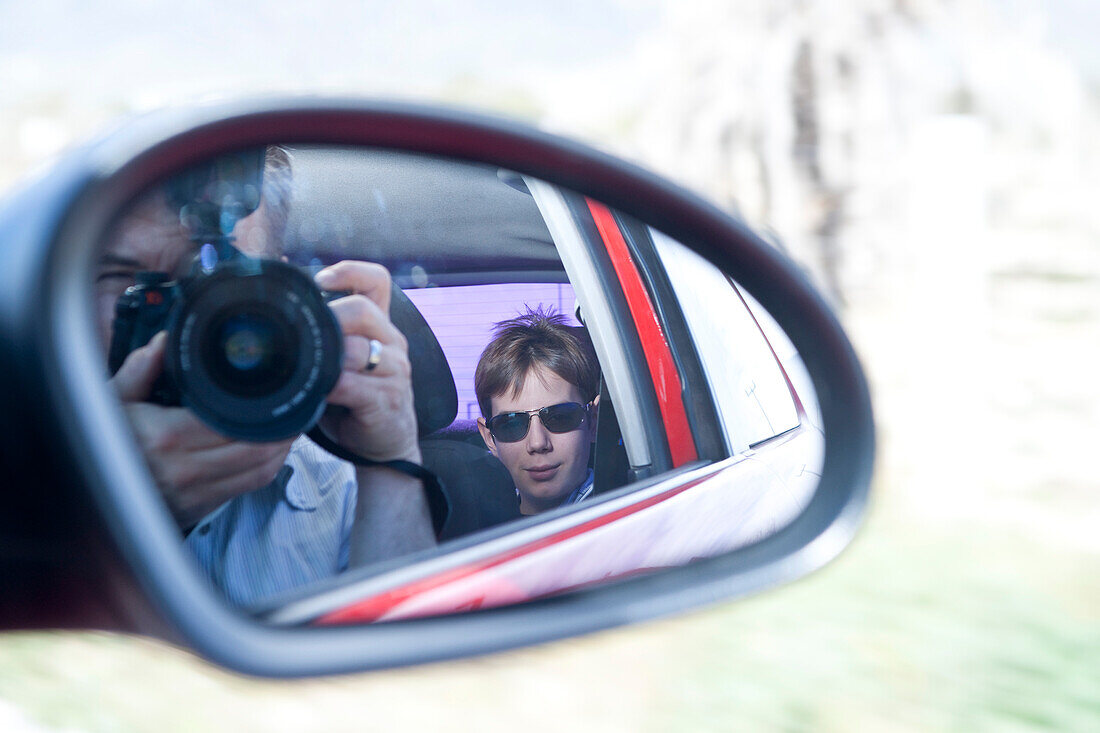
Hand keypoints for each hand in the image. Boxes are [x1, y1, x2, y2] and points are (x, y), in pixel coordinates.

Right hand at [110, 331, 293, 527]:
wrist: (89, 493)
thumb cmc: (104, 445)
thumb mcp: (111, 400)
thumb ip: (139, 370)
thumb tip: (164, 344)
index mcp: (166, 437)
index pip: (234, 424)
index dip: (265, 413)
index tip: (277, 397)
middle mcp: (184, 469)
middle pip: (256, 450)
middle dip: (281, 431)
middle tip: (290, 412)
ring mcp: (195, 493)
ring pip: (259, 472)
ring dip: (279, 451)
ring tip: (284, 429)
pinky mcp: (201, 507)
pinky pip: (248, 488)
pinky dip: (266, 468)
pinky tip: (268, 451)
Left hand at [315, 261, 420, 463]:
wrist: (385, 447)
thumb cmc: (356, 402)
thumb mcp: (344, 363)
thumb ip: (326, 340)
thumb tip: (277, 323)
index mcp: (381, 328)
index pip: (376, 281)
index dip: (349, 271)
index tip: (321, 281)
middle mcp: (393, 343)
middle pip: (363, 309)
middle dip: (330, 318)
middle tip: (305, 336)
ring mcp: (395, 371)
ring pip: (357, 348)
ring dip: (328, 359)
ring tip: (309, 371)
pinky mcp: (388, 399)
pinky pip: (353, 384)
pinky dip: (330, 387)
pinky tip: (318, 393)